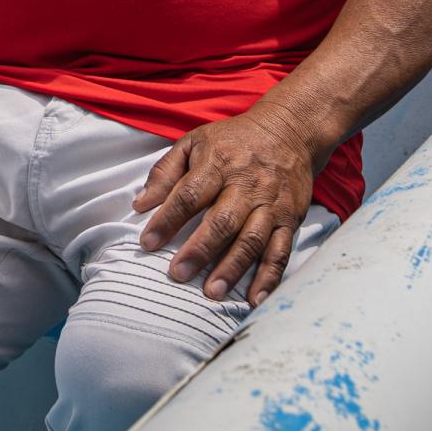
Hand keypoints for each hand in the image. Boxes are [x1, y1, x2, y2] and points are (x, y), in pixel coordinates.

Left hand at [131, 108, 320, 305]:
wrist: (290, 131)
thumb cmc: (233, 141)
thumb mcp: (194, 143)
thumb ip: (165, 173)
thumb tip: (140, 204)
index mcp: (219, 163)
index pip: (189, 194)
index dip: (167, 219)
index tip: (147, 242)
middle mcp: (246, 185)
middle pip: (223, 221)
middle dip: (200, 250)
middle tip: (178, 274)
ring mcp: (271, 204)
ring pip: (252, 240)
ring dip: (232, 269)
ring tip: (212, 293)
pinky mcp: (290, 219)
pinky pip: (281, 252)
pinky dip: (269, 278)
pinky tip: (254, 299)